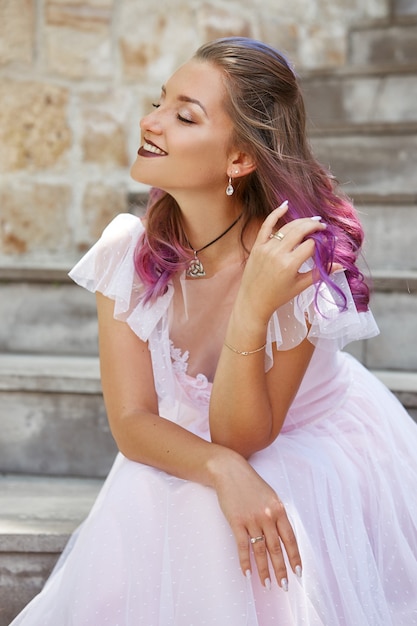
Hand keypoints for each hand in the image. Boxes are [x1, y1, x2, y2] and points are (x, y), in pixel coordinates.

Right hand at [213, 450, 301, 589]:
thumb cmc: (250, 484)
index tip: (298, 572)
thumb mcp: (270, 496)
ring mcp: (252, 519)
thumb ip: (277, 514)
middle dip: (281, 569)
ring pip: (260, 550)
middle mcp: (267, 516)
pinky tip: (247, 573)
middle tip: (284, 587)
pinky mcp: (237, 522)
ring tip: (267, 585)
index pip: (290, 539)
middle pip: (276, 548)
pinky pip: (242, 546)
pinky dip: (245, 561)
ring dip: (264, 570)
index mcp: (278, 509)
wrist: (230, 471)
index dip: (295, 557)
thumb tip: (283, 536)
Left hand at [237, 201, 327, 325]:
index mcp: (289, 264)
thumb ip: (319, 273)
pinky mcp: (257, 246)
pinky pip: (266, 226)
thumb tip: (340, 265)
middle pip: (300, 231)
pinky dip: (275, 214)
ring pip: (287, 227)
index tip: (325, 242)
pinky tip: (285, 206)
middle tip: (322, 226)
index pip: (310, 245)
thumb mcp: (300, 286)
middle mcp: (277, 253)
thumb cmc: (277, 296)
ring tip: (311, 221)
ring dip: (301, 221)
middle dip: (314, 226)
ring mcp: (266, 248)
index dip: (320, 242)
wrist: (253, 302)